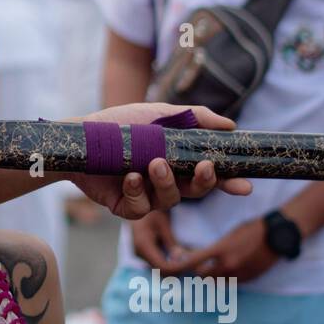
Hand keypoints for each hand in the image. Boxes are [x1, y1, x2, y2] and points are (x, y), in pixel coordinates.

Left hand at [69, 102, 252, 219]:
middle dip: (204, 182)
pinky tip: (130, 177)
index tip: (245, 185)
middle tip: (204, 168)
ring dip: (166, 182)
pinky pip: (141, 208)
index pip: (208, 174)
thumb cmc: (119, 124)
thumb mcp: (159, 114)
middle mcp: (165, 180)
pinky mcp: (125, 206)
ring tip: (154, 164)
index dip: (228, 182)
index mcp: (177, 160)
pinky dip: (138, 192)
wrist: (79, 138)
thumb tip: (230, 125)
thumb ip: (195, 118)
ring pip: (170, 200)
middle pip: (195, 190)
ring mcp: (146, 195)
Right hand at [129, 210, 196, 272]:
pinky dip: (170, 261)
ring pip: (159, 268)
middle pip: (161, 270)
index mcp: (142, 246)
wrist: (136, 203)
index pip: (163, 267)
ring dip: (176, 266)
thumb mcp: (163, 222)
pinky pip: (158, 262)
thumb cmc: (150, 209)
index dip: (179, 268)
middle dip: (179, 269)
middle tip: (197, 263)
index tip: (195, 263)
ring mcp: (140, 254)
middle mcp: (139, 253)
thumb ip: (171, 242)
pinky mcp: (143, 252)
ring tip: (191, 259)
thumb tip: (180, 259)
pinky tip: (182, 255)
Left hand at [167, 217, 278, 281]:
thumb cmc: (251, 230)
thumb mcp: (229, 235)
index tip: (175, 265)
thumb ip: (214, 248)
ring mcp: (238, 275)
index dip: (181, 265)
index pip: (193, 262)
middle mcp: (228, 265)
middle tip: (193, 267)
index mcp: (220, 250)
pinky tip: (227, 271)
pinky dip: (225, 280)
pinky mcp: (248, 280)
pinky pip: (230, 284)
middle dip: (196, 272)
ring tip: (209, 269)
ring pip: (215, 283)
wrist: (277, 236)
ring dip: (210, 277)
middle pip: (202, 276)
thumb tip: (197, 257)